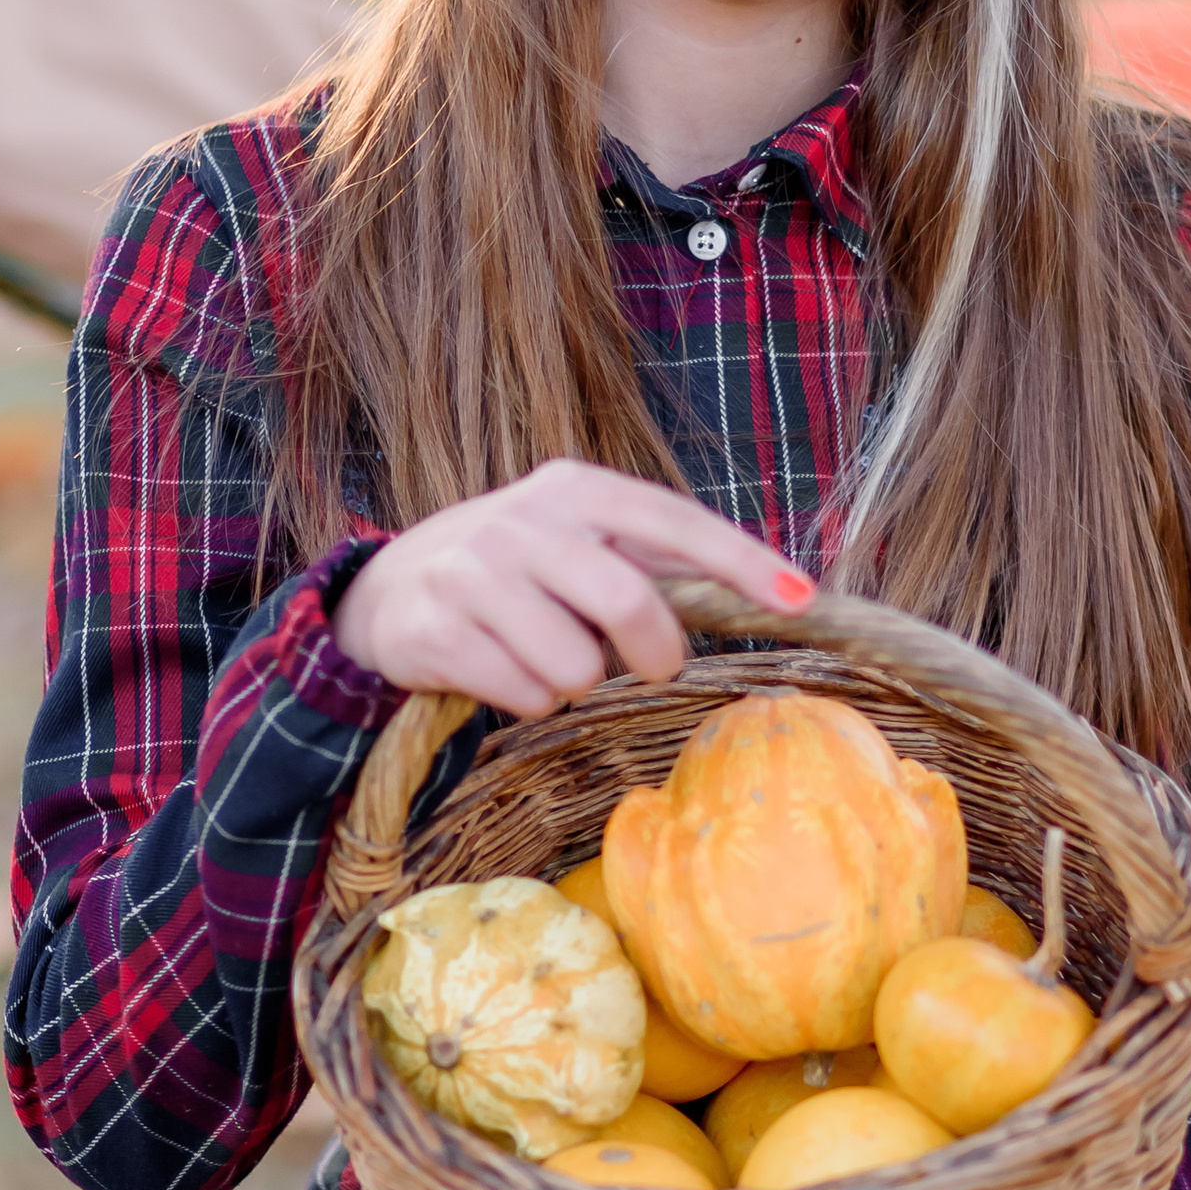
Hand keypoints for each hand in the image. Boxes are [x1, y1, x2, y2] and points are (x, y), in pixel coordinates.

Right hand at [328, 460, 813, 721]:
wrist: (389, 592)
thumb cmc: (515, 571)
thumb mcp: (577, 540)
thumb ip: (654, 559)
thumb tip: (767, 589)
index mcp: (574, 489)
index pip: (672, 522)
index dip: (739, 561)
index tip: (801, 598)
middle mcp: (523, 522)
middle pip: (626, 602)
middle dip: (655, 652)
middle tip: (654, 668)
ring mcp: (473, 573)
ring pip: (574, 664)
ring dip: (576, 681)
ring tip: (547, 659)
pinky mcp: (436, 629)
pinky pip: (523, 694)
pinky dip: (529, 700)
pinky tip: (503, 672)